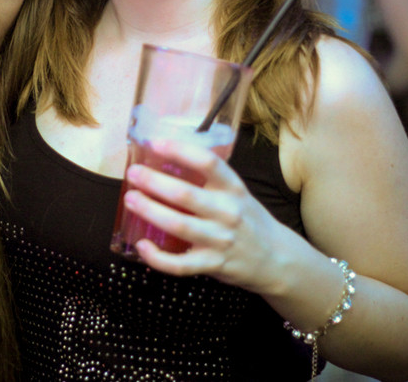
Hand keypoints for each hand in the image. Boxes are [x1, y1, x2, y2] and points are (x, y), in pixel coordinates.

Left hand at [122, 140, 281, 294]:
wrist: (276, 258)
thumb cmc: (247, 220)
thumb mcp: (237, 193)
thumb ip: (210, 181)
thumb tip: (166, 162)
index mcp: (234, 189)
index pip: (208, 162)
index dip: (179, 151)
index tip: (154, 143)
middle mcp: (228, 212)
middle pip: (185, 195)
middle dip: (154, 182)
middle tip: (133, 174)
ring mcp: (221, 240)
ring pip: (178, 226)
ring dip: (150, 211)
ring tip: (131, 199)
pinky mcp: (213, 265)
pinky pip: (179, 264)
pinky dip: (157, 257)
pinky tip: (141, 245)